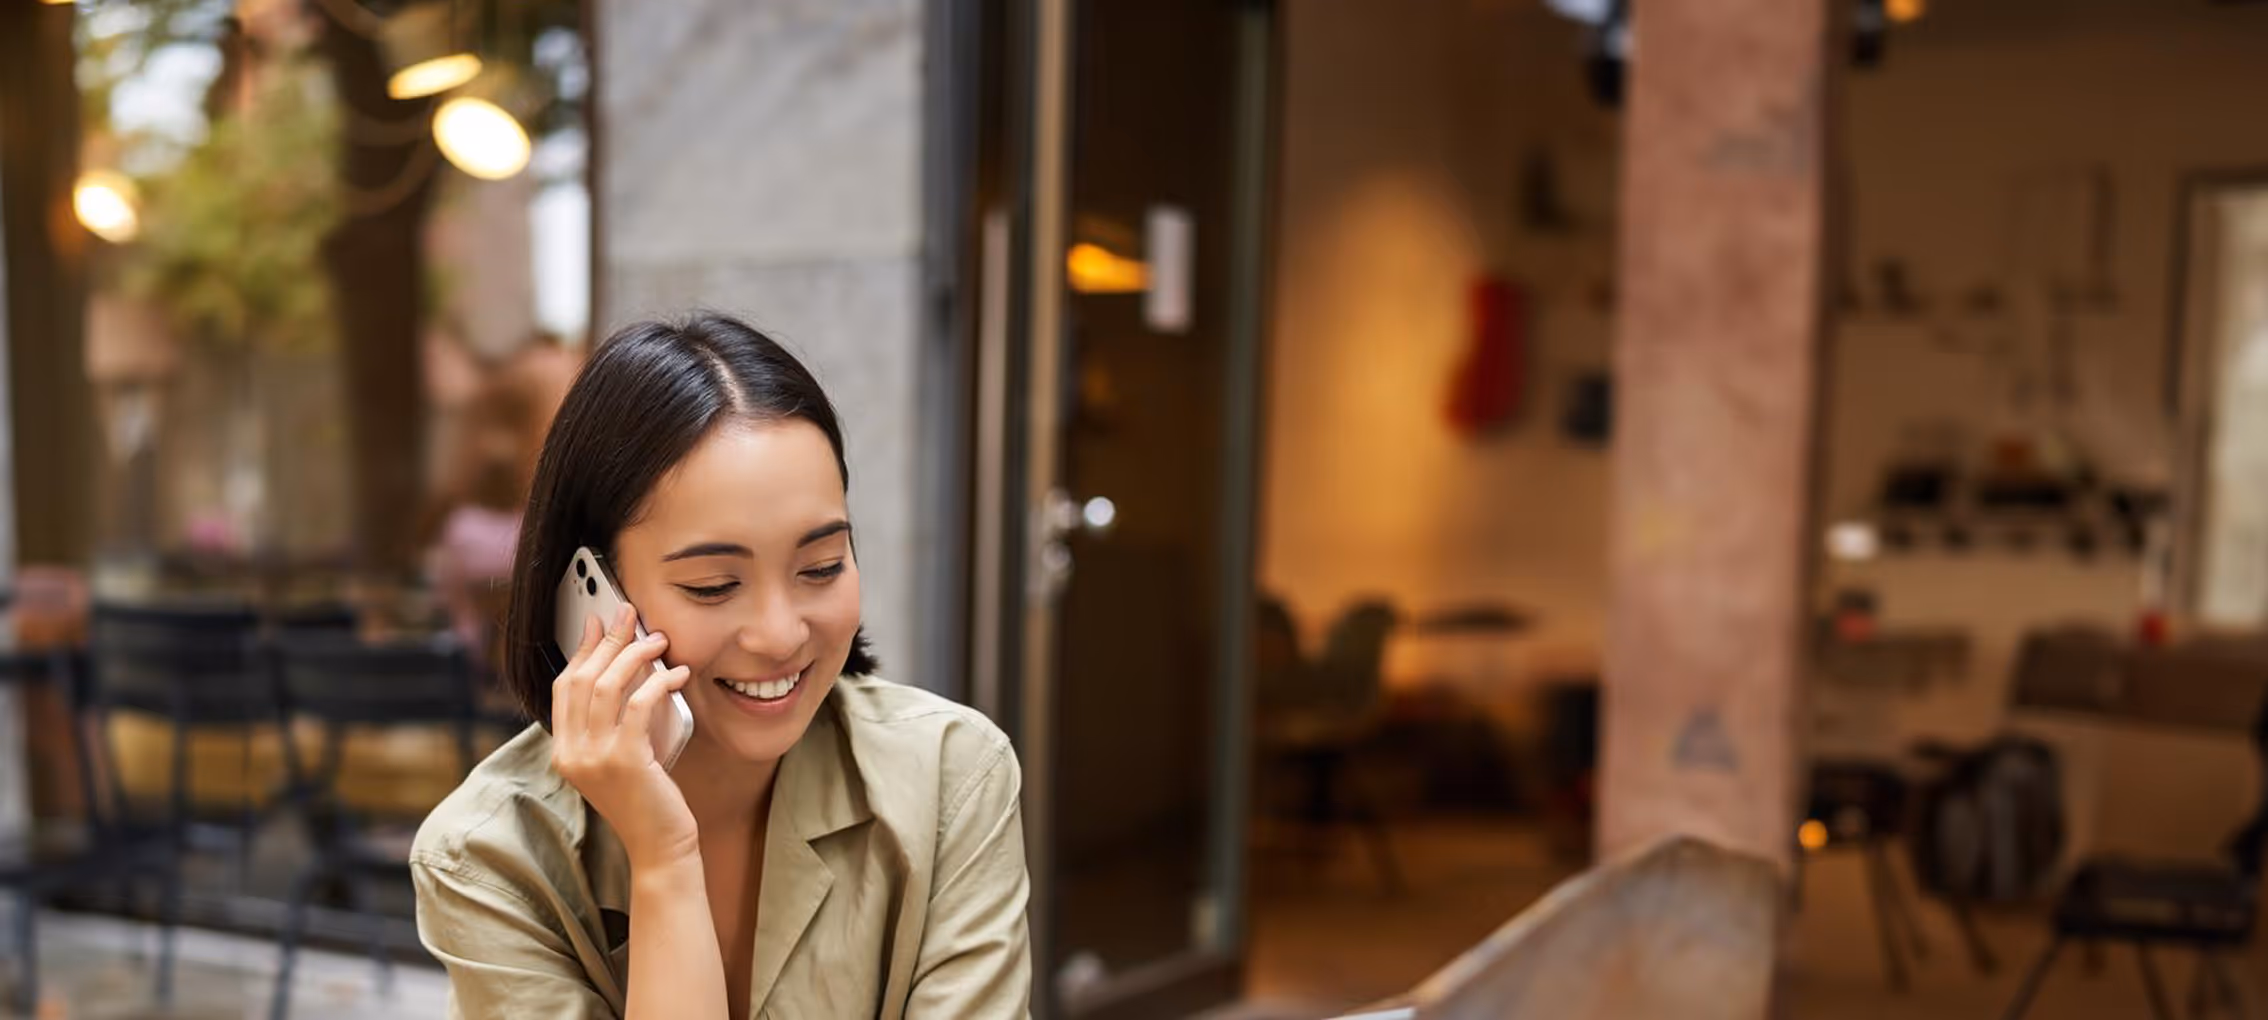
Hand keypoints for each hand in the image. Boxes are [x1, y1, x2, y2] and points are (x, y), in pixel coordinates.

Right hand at [551, 605, 699, 869]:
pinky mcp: (624, 760)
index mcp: (564, 752)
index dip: (582, 650)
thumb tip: (628, 666)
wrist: (659, 847)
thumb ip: (614, 721)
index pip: (564, 687)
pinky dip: (660, 682)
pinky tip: (678, 674)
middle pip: (582, 678)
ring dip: (635, 654)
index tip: (598, 621)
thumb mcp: (622, 756)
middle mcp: (571, 754)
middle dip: (608, 640)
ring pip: (606, 686)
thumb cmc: (648, 800)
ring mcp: (594, 758)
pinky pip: (637, 705)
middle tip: (631, 614)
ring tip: (660, 640)